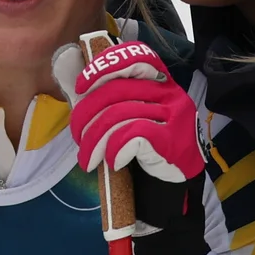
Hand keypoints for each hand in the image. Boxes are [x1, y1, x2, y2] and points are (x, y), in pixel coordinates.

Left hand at [68, 42, 207, 254]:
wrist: (172, 198)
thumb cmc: (147, 158)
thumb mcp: (134, 121)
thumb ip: (118, 101)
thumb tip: (80, 89)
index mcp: (163, 84)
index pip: (136, 56)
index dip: (104, 66)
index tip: (82, 86)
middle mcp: (173, 95)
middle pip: (117, 90)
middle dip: (87, 115)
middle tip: (78, 139)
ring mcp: (176, 118)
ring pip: (120, 115)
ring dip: (94, 140)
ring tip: (87, 159)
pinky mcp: (173, 142)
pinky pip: (132, 136)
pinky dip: (114, 149)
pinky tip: (111, 162)